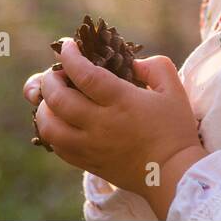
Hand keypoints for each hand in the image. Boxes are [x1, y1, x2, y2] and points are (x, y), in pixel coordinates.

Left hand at [32, 39, 205, 204]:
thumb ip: (154, 67)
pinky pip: (57, 147)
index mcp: (121, 102)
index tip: (67, 46)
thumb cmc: (176, 129)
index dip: (69, 57)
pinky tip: (59, 121)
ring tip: (52, 98)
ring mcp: (91, 146)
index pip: (84, 74)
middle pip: (58, 99)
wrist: (173, 174)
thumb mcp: (174, 89)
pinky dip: (51, 130)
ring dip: (44, 108)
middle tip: (56, 72)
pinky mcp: (88, 163)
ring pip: (50, 127)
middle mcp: (100, 124)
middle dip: (49, 80)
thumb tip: (132, 62)